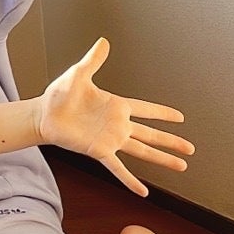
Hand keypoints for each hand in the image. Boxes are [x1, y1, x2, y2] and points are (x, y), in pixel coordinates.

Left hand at [37, 39, 193, 195]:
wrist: (43, 114)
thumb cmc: (59, 95)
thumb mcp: (78, 74)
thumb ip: (93, 60)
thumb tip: (103, 41)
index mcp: (116, 106)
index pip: (146, 109)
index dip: (163, 113)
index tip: (180, 118)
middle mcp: (118, 125)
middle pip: (151, 134)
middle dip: (171, 141)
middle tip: (191, 149)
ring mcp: (110, 140)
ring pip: (143, 151)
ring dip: (162, 159)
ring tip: (181, 166)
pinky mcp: (99, 151)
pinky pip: (118, 168)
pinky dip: (130, 180)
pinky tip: (143, 192)